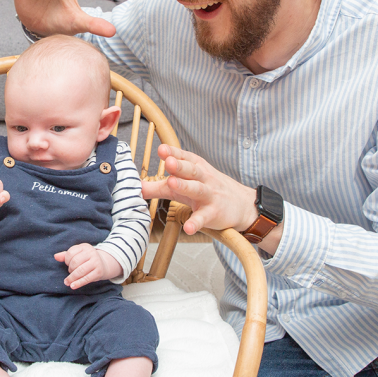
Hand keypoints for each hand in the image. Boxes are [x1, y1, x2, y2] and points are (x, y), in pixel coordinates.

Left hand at [54, 243, 121, 288]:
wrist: (104, 264)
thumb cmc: (86, 259)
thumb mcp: (78, 254)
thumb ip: (66, 255)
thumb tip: (55, 256)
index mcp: (85, 247)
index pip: (71, 252)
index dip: (66, 260)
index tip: (67, 264)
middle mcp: (92, 252)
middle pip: (75, 261)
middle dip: (70, 269)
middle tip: (70, 272)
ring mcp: (96, 262)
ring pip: (80, 270)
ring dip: (72, 278)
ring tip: (67, 282)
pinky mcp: (99, 272)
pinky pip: (86, 278)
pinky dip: (78, 283)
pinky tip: (72, 286)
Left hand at [141, 144, 257, 235]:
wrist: (242, 205)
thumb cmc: (207, 191)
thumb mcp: (183, 186)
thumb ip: (159, 186)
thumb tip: (135, 187)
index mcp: (195, 168)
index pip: (184, 157)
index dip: (173, 152)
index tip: (162, 148)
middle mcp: (203, 178)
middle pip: (191, 170)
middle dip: (179, 165)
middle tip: (168, 162)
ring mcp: (209, 196)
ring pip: (197, 189)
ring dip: (185, 186)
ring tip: (172, 184)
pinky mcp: (214, 213)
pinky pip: (204, 218)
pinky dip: (196, 222)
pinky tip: (188, 228)